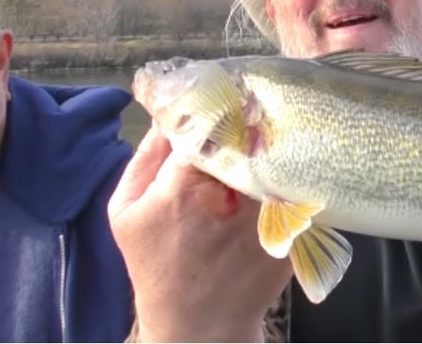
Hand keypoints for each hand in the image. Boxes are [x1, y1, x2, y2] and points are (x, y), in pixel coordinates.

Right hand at [109, 125, 292, 341]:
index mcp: (183, 187)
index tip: (222, 100)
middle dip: (249, 123)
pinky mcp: (292, 233)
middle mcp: (230, 198)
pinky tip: (286, 172)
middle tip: (251, 110)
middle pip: (249, 139)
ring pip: (277, 159)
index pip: (208, 125)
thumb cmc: (155, 264)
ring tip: (274, 136)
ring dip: (276, 146)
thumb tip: (169, 114)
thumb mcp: (126, 210)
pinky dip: (292, 175)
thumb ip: (146, 157)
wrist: (199, 323)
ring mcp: (266, 216)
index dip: (217, 109)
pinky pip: (295, 187)